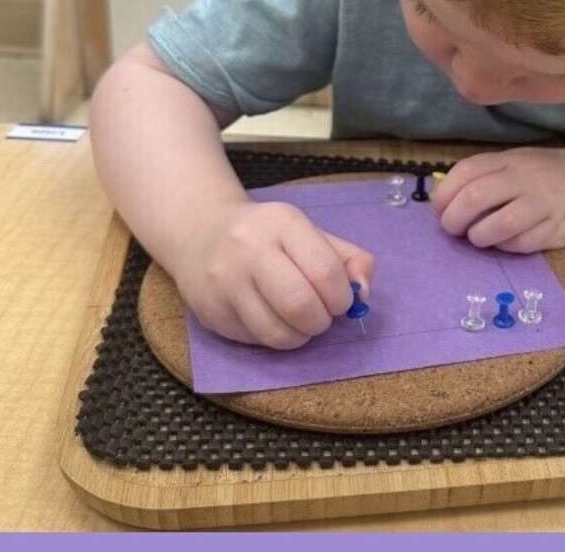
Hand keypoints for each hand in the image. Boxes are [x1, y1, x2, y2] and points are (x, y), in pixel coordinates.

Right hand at [172, 200, 374, 348]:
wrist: (200, 234)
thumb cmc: (269, 237)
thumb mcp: (312, 234)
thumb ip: (350, 260)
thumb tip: (363, 293)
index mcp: (282, 223)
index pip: (325, 271)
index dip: (342, 296)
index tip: (341, 299)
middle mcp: (248, 249)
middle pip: (299, 304)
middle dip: (322, 320)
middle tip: (322, 316)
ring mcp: (224, 283)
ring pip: (276, 332)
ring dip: (300, 336)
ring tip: (300, 322)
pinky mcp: (211, 313)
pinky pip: (255, 341)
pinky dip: (275, 338)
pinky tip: (274, 319)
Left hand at [431, 148, 564, 252]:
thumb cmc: (555, 174)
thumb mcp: (521, 162)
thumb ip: (489, 175)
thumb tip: (446, 197)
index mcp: (510, 160)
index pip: (464, 173)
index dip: (443, 195)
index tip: (439, 210)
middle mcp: (524, 178)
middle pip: (474, 198)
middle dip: (453, 220)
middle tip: (453, 229)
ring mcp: (541, 204)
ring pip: (496, 225)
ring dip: (478, 236)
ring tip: (478, 238)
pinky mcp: (556, 229)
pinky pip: (521, 244)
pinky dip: (506, 246)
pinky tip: (506, 242)